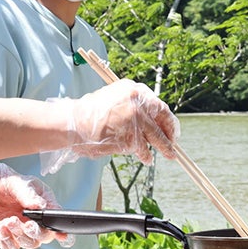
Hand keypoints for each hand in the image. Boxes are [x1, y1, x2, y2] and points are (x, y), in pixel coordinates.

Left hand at [0, 163, 66, 248]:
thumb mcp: (15, 182)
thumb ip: (27, 194)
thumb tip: (40, 204)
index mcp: (41, 205)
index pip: (56, 220)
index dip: (61, 230)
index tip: (61, 235)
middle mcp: (33, 220)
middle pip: (44, 237)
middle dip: (37, 233)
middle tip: (28, 225)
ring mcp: (19, 230)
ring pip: (29, 244)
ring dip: (20, 235)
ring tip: (9, 221)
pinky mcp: (5, 238)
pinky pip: (11, 247)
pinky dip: (7, 240)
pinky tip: (0, 227)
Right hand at [42, 79, 179, 173]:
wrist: (74, 123)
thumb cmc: (90, 113)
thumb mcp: (114, 98)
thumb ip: (133, 105)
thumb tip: (152, 120)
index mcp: (134, 90)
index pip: (159, 106)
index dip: (166, 120)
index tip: (170, 128)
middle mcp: (138, 103)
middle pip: (162, 120)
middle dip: (169, 135)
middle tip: (173, 144)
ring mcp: (135, 121)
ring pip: (155, 137)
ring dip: (162, 148)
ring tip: (165, 155)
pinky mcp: (131, 138)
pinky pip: (142, 149)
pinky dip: (145, 155)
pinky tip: (146, 158)